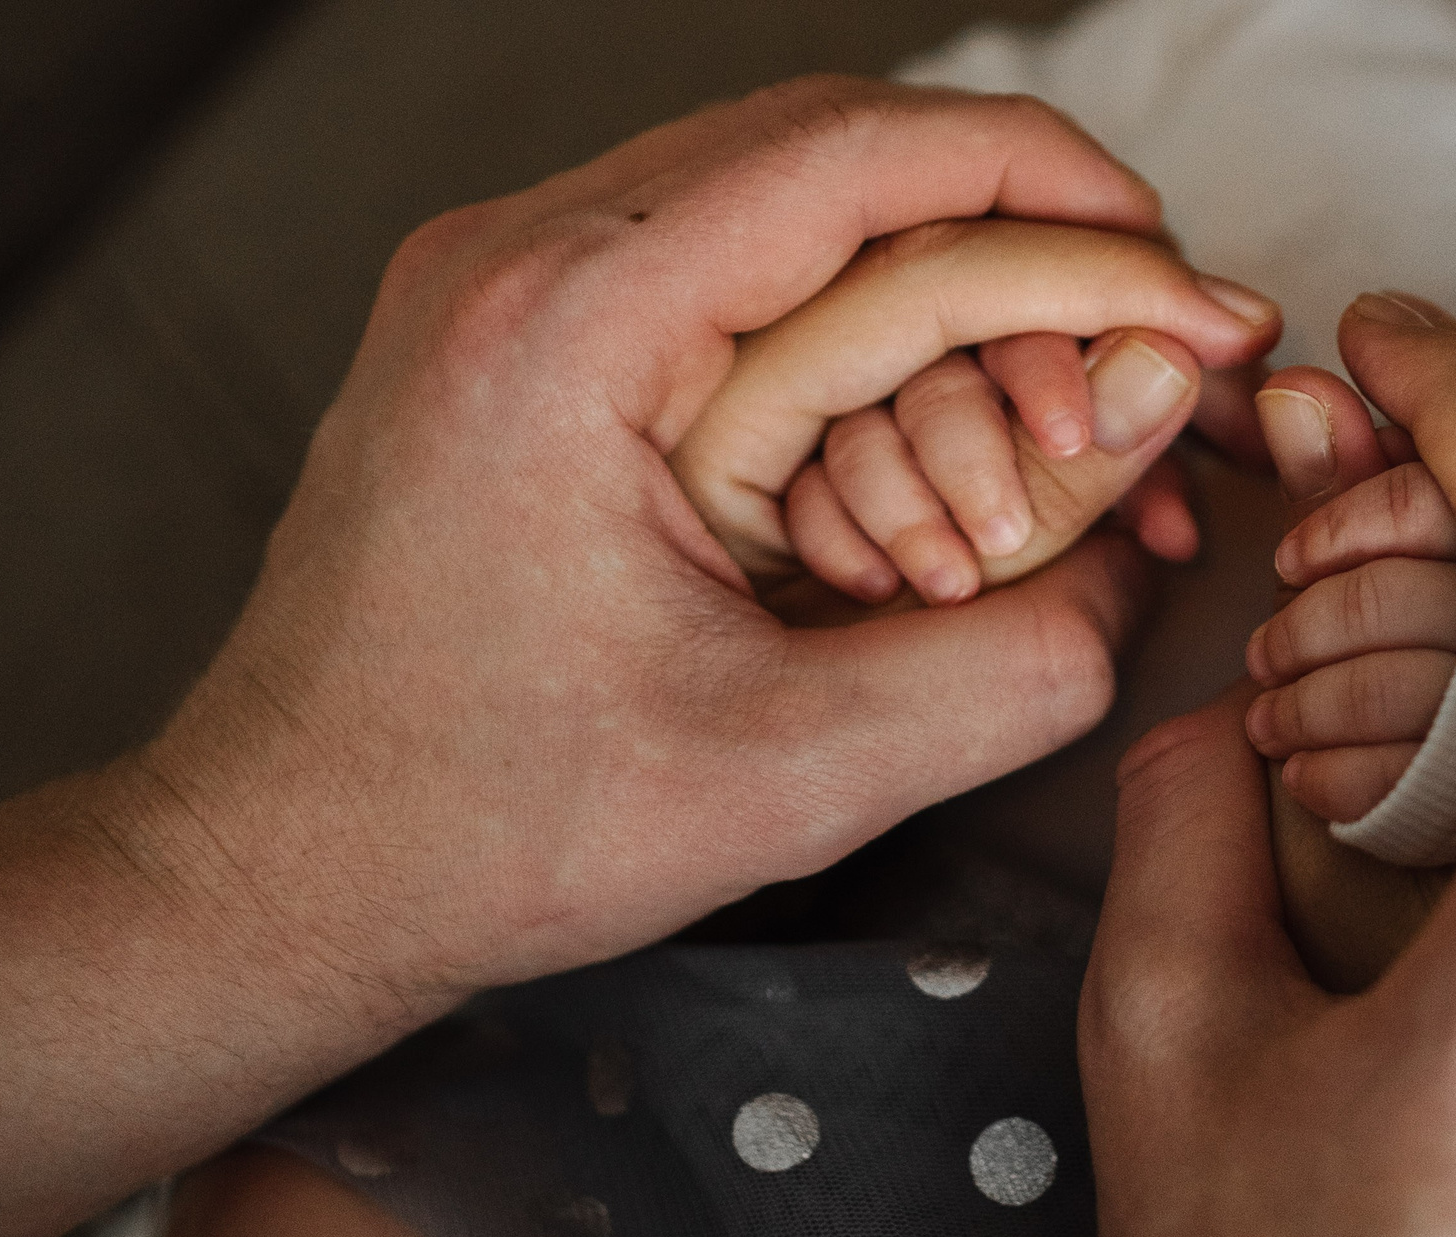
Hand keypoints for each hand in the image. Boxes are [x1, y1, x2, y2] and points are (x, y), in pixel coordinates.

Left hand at [155, 85, 1277, 999]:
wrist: (279, 867)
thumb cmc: (483, 828)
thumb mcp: (790, 778)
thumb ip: (1006, 669)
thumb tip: (1134, 565)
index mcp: (570, 327)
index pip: (865, 156)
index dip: (1059, 195)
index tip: (1176, 277)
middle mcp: (516, 262)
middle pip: (832, 150)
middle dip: (1019, 231)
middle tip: (1143, 338)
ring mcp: (501, 291)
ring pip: (779, 204)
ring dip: (935, 281)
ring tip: (1052, 399)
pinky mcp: (511, 345)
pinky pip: (716, 275)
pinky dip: (846, 329)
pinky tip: (921, 427)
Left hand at [1245, 366, 1455, 821]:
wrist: (1421, 876)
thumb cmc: (1410, 682)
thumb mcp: (1380, 567)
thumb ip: (1342, 479)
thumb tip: (1289, 391)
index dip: (1356, 517)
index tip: (1293, 557)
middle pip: (1424, 594)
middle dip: (1314, 618)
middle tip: (1267, 648)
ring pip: (1403, 687)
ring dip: (1306, 700)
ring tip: (1271, 714)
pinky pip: (1398, 785)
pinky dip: (1326, 775)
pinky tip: (1304, 775)